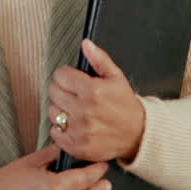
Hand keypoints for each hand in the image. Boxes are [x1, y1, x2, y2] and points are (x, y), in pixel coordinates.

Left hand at [47, 39, 145, 162]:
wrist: (138, 134)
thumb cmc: (125, 105)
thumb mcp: (116, 77)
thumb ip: (99, 59)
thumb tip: (86, 44)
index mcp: (92, 90)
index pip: (60, 75)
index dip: (65, 75)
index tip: (72, 79)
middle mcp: (84, 110)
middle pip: (53, 92)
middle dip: (62, 90)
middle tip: (74, 94)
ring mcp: (80, 130)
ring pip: (52, 112)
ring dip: (60, 110)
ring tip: (75, 110)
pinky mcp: (77, 146)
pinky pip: (55, 132)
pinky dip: (61, 129)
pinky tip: (74, 125)